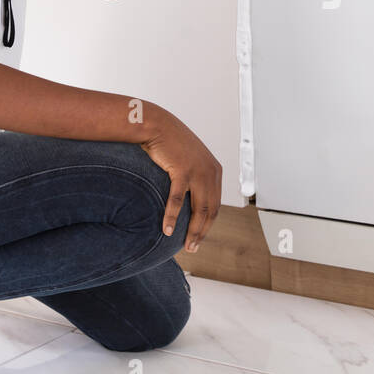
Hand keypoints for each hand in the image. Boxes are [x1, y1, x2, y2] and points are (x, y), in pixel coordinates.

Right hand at [138, 107, 220, 251]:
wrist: (157, 125)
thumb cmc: (169, 145)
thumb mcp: (189, 161)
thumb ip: (194, 178)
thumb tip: (190, 201)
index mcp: (215, 171)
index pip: (215, 204)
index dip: (208, 224)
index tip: (198, 238)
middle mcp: (211, 172)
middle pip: (210, 211)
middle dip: (202, 232)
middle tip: (192, 248)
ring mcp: (198, 171)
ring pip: (198, 209)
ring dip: (192, 231)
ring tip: (185, 246)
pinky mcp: (183, 170)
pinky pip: (177, 199)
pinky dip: (172, 216)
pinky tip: (166, 229)